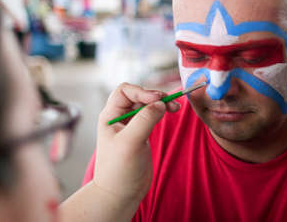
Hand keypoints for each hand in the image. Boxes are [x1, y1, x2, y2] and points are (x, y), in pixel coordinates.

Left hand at [93, 83, 179, 205]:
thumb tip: (161, 103)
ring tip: (176, 108)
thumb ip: (145, 120)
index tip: (158, 100)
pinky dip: (162, 112)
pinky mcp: (142, 133)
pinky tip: (171, 113)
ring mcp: (131, 125)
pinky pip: (153, 115)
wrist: (120, 194)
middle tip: (171, 103)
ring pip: (147, 105)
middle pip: (138, 96)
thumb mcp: (130, 143)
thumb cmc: (119, 170)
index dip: (142, 92)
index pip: (125, 92)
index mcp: (110, 116)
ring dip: (161, 103)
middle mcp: (120, 118)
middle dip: (155, 96)